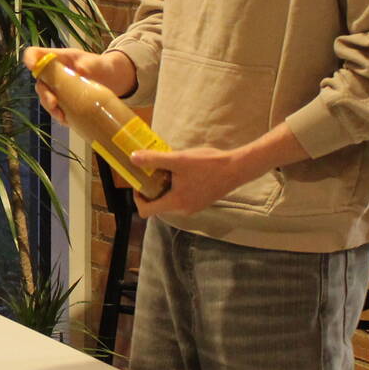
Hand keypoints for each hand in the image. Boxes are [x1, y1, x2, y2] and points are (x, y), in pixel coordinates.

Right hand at [20, 47, 135, 122]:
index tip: (32, 66)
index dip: (30, 59)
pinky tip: (67, 120)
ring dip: (50, 107)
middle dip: (43, 94)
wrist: (113, 81)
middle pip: (40, 82)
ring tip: (61, 115)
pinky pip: (57, 110)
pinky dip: (60, 116)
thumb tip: (81, 70)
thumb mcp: (97, 62)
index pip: (35, 54)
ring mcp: (58, 89)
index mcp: (58, 59)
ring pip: (46, 98)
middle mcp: (53, 74)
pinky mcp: (65, 103)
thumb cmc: (101, 66)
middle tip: (53, 102)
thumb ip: (89, 64)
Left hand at [129, 146, 246, 218]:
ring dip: (163, 187)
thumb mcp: (178, 160)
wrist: (236, 168)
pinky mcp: (200, 201)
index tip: (138, 182)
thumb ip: (154, 160)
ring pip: (169, 200)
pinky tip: (180, 171)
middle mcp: (183, 210)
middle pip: (157, 205)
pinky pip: (180, 197)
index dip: (137, 198)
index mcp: (176, 203)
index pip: (146, 211)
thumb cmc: (208, 165)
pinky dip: (175, 187)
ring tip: (165, 169)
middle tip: (150, 172)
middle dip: (150, 189)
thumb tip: (132, 158)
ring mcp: (193, 207)